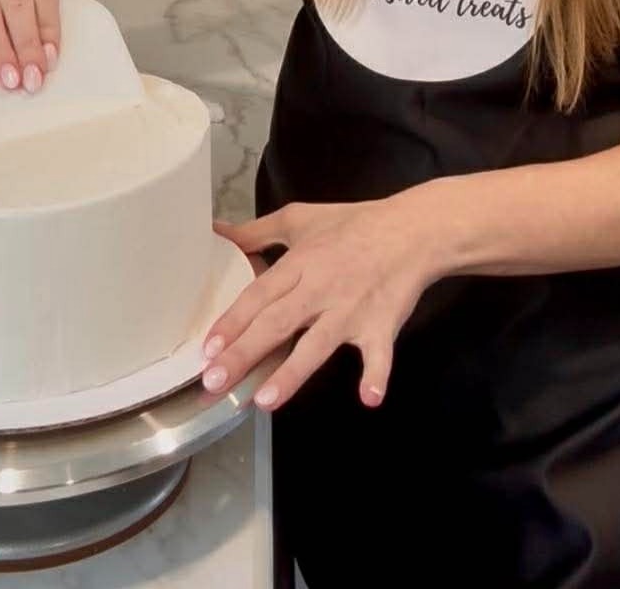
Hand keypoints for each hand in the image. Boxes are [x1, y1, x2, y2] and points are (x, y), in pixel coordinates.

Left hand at [201, 195, 439, 411]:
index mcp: (300, 263)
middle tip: (215, 382)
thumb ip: (256, 232)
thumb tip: (216, 231)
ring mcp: (352, 310)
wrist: (411, 230)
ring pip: (317, 344)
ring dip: (292, 373)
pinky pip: (379, 354)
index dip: (232, 322)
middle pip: (277, 323)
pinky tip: (369, 397)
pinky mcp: (382, 325)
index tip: (207, 349)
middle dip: (245, 353)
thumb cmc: (352, 225)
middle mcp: (320, 289)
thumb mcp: (300, 219)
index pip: (259, 296)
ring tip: (265, 401)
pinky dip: (377, 374)